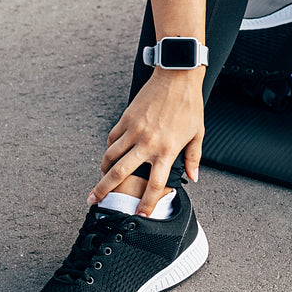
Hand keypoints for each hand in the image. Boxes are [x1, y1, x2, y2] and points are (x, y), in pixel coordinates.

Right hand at [91, 66, 204, 215]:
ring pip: (110, 156)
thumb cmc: (189, 105)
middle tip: (93, 200)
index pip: (154, 185)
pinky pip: (112, 139)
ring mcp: (134, 130)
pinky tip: (109, 155)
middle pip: (120, 173)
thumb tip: (193, 176)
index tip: (140, 215)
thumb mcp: (197, 134)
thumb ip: (193, 158)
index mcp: (166, 150)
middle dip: (104, 190)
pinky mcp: (126, 118)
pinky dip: (109, 149)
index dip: (146, 204)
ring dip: (102, 170)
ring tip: (98, 180)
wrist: (178, 77)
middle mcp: (147, 143)